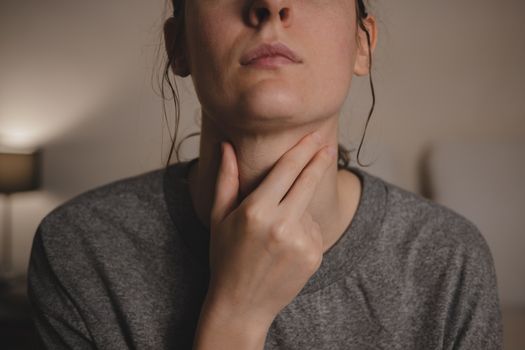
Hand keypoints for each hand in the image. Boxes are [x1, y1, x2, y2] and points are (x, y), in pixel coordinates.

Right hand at [204, 132, 336, 325]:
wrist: (242, 304)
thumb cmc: (225, 258)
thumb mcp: (219, 218)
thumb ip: (226, 180)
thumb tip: (227, 146)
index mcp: (256, 211)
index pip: (287, 170)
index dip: (303, 149)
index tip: (315, 135)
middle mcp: (281, 224)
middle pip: (308, 181)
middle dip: (320, 160)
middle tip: (328, 146)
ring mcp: (301, 242)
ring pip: (308, 209)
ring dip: (299, 210)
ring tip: (275, 233)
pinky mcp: (314, 256)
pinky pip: (314, 230)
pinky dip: (304, 230)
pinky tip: (285, 246)